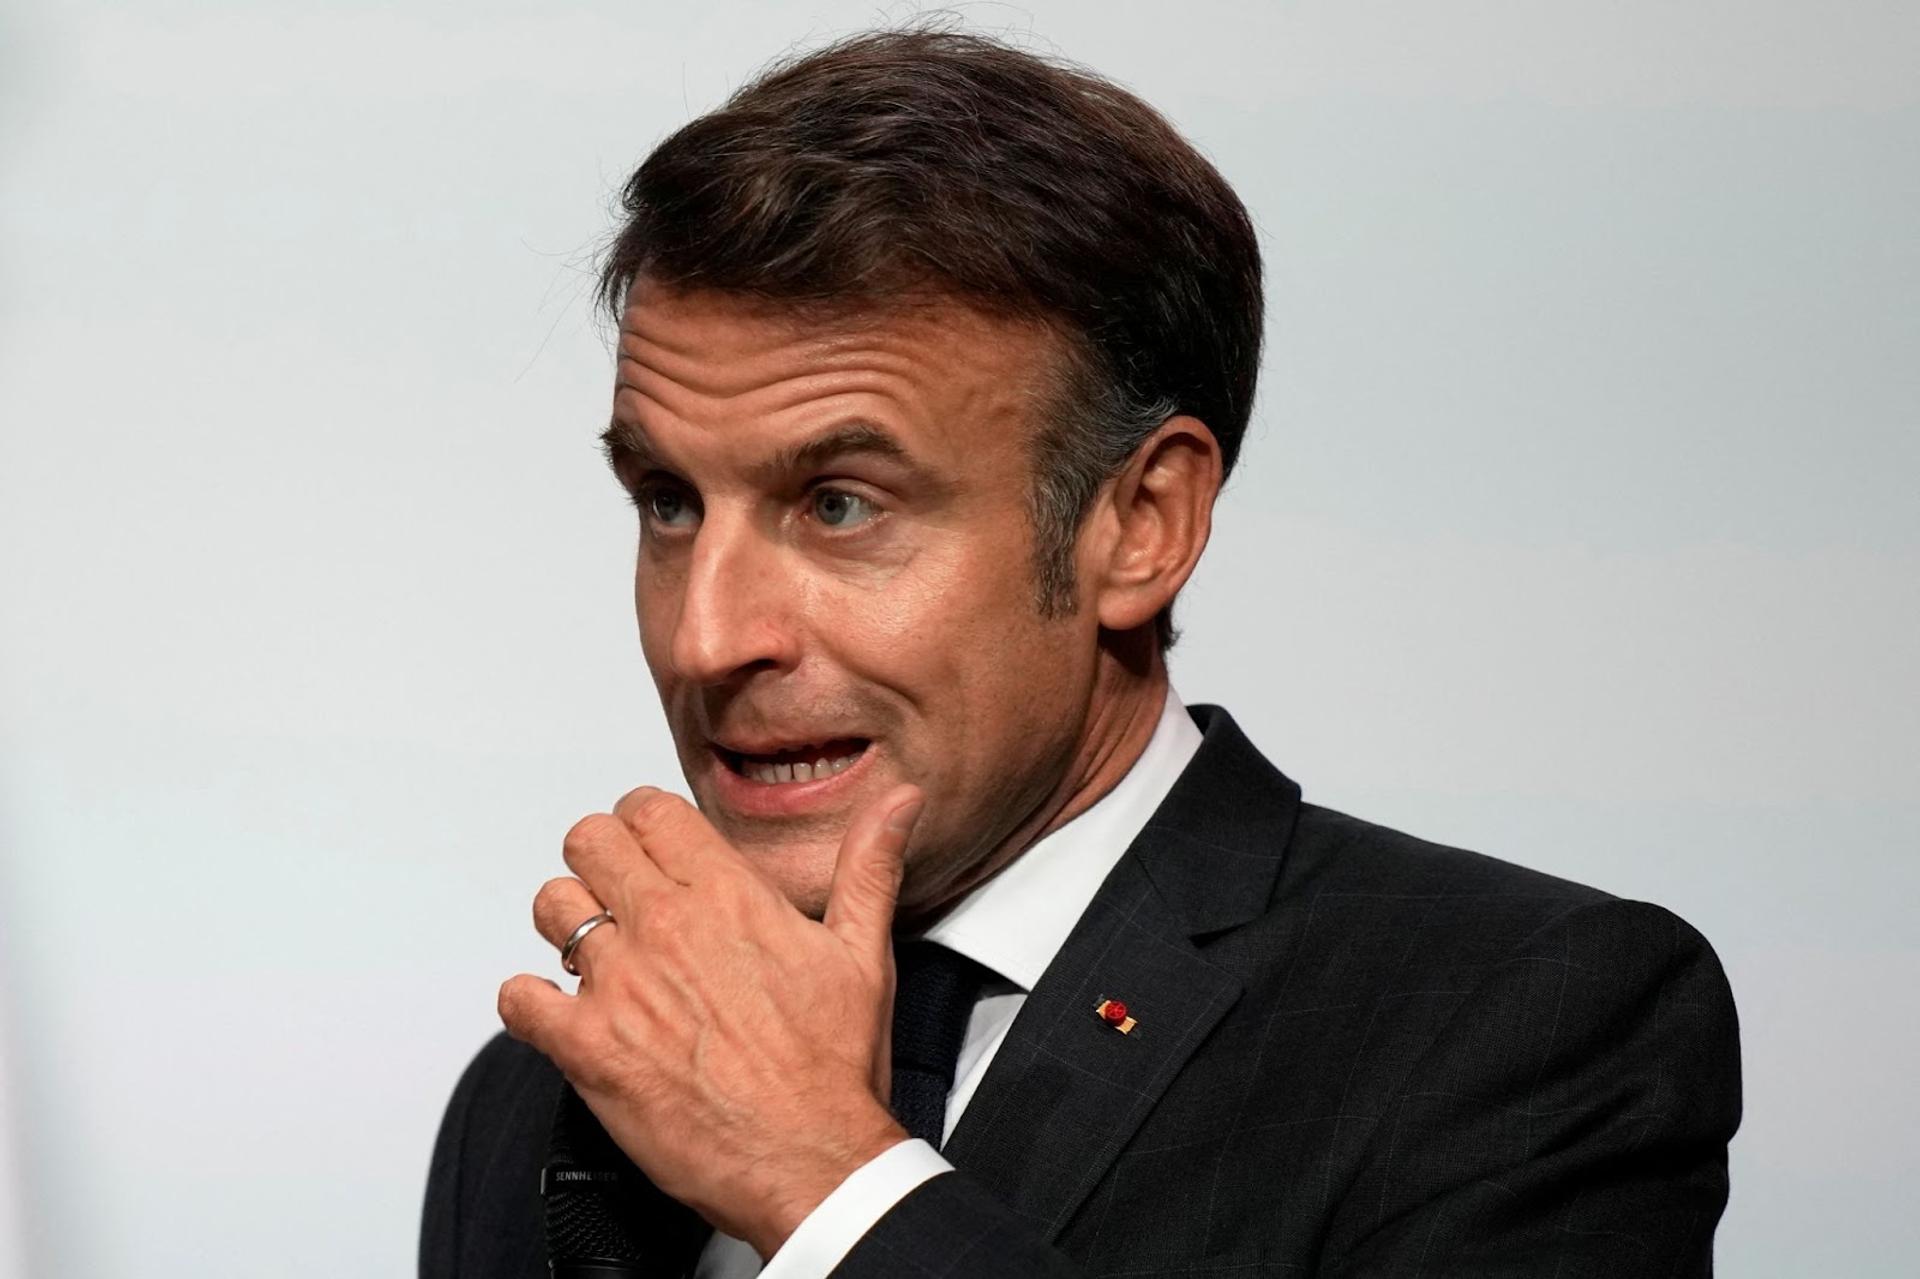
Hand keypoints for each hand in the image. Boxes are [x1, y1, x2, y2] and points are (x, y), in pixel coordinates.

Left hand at [497, 783, 924, 1258]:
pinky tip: (559, 1011)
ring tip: (593, 950)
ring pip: (550, 906)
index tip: (649, 840)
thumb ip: (870, 865)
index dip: (644, 820)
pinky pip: (520, 1000)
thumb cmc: (833, 1070)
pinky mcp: (589, 1049)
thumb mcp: (863, 952)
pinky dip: (529, 1002)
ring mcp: (622, 987)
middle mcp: (668, 930)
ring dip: (565, 923)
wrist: (811, 1162)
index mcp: (730, 898)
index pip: (650, 811)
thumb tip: (898, 804)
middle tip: (616, 889)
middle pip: (589, 842)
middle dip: (600, 859)